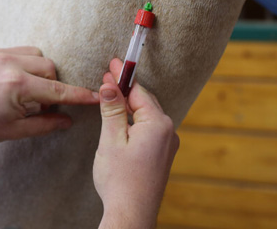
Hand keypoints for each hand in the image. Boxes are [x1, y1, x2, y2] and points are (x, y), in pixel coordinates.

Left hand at [0, 47, 98, 145]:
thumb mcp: (13, 131)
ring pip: (37, 55)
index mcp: (16, 86)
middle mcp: (8, 64)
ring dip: (40, 72)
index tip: (94, 96)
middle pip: (50, 67)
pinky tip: (13, 81)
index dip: (77, 95)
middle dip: (52, 85)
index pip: (56, 90)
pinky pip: (19, 51)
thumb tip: (68, 121)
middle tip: (40, 105)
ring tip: (26, 91)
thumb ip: (45, 125)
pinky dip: (24, 64)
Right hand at [94, 58, 178, 228]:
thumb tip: (110, 85)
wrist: (131, 213)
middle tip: (108, 75)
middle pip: (144, 102)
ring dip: (129, 105)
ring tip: (111, 95)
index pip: (139, 92)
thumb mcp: (111, 139)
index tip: (113, 63)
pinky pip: (149, 130)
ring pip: (146, 116)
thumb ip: (112, 110)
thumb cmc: (120, 180)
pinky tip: (121, 121)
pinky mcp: (162, 155)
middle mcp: (169, 132)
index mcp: (158, 124)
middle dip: (125, 89)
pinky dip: (135, 121)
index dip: (123, 77)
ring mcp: (168, 145)